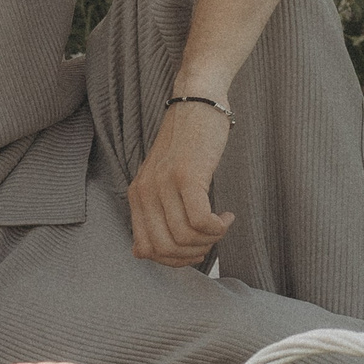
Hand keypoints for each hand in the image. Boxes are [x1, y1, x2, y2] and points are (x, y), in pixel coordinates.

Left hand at [126, 101, 234, 267]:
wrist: (197, 103)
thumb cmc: (187, 146)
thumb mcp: (162, 180)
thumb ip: (154, 212)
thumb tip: (142, 254)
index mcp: (136, 197)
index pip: (145, 250)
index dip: (172, 260)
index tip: (194, 248)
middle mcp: (145, 192)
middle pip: (165, 249)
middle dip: (193, 254)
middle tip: (211, 239)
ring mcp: (164, 184)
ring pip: (185, 237)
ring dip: (210, 240)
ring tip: (220, 224)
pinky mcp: (187, 176)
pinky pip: (200, 222)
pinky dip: (218, 227)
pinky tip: (227, 216)